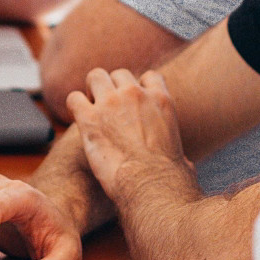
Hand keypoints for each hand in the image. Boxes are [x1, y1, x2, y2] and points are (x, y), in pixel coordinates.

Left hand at [67, 69, 192, 200]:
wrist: (150, 185)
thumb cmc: (168, 177)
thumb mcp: (181, 155)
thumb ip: (177, 149)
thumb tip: (184, 165)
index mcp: (161, 100)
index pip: (149, 76)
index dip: (138, 87)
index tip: (132, 103)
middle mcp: (135, 94)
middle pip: (119, 74)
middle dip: (112, 88)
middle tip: (108, 110)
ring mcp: (111, 103)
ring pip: (95, 77)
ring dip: (92, 91)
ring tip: (92, 110)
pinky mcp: (89, 117)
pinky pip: (74, 98)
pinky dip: (74, 106)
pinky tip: (79, 120)